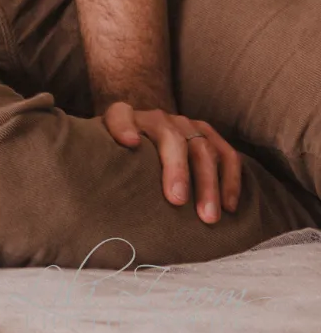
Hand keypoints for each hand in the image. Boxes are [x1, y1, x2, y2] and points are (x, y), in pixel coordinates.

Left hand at [103, 101, 241, 223]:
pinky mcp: (208, 135)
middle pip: (172, 138)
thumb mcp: (104, 151)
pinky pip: (227, 155)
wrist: (143, 132)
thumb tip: (109, 183)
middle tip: (177, 201)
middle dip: (176, 170)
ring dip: (208, 184)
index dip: (124, 127)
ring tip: (208, 216)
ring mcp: (186, 124)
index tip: (130, 142)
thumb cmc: (121, 152)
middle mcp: (158, 118)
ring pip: (204, 150)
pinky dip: (230, 181)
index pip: (120, 116)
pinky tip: (229, 206)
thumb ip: (101, 159)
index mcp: (127, 117)